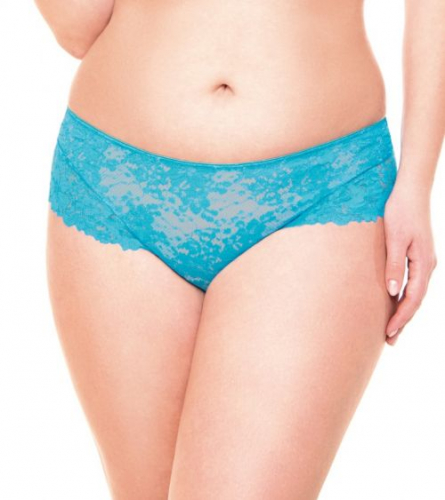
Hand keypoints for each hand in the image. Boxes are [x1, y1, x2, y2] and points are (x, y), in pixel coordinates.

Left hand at [383, 181, 437, 345]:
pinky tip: (395, 303)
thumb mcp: (395, 239)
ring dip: (404, 312)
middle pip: (416, 300)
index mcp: (423, 263)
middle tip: (389, 340)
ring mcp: (424, 261)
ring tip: (392, 329)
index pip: (413, 299)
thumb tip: (392, 292)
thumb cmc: (401, 212)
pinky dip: (405, 298)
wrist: (411, 191)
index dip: (401, 318)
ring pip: (415, 294)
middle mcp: (427, 265)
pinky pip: (413, 284)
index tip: (388, 333)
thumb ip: (394, 266)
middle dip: (403, 321)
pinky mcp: (418, 256)